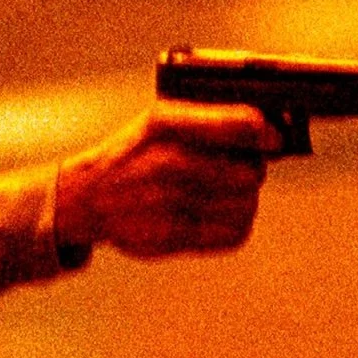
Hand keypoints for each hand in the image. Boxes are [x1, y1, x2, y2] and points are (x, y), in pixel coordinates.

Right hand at [55, 100, 282, 257]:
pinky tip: (215, 216)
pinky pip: (235, 234)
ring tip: (221, 196)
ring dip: (243, 201)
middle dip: (249, 171)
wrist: (85, 197)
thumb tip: (272, 135)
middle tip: (233, 171)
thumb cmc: (135, 154)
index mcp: (166, 124)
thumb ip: (212, 120)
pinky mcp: (172, 236)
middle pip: (251, 172)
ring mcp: (168, 202)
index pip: (241, 125)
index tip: (272, 141)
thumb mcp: (162, 121)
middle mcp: (167, 162)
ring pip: (247, 205)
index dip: (266, 134)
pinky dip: (234, 225)